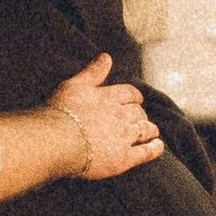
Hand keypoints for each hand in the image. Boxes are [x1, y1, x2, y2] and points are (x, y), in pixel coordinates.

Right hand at [46, 55, 163, 179]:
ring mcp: (124, 137)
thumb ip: (92, 72)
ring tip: (152, 132)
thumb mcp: (74, 85)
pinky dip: (154, 148)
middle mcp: (120, 115)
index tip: (136, 99)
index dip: (134, 96)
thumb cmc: (61, 112)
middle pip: (138, 112)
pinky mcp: (124, 158)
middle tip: (140, 118)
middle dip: (140, 114)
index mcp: (109, 97)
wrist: (57, 140)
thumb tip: (107, 57)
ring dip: (150, 129)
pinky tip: (158, 146)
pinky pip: (146, 152)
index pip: (129, 93)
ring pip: (145, 130)